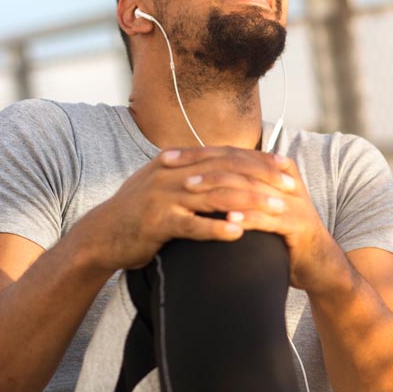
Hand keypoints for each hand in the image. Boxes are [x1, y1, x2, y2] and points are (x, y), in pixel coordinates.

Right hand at [76, 147, 287, 271]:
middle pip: (226, 170)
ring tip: (278, 210)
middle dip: (262, 177)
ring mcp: (163, 197)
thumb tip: (220, 170)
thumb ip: (190, 175)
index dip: (258, 160)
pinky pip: (192, 225)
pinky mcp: (157, 223)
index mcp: (176, 161)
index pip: (225, 155)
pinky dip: (216, 229)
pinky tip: (239, 234)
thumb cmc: (137, 215)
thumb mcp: (163, 185)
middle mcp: (171, 173)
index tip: (286, 167)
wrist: (101, 236)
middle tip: (291, 187)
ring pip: (215, 195)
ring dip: (250, 202)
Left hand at [156, 147, 349, 294]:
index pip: (230, 154)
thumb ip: (236, 192)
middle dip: (202, 165)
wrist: (319, 266)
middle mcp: (284, 180)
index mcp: (273, 169)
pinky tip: (227, 218)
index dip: (198, 154)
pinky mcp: (300, 225)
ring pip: (250, 188)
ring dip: (219, 187)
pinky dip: (248, 217)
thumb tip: (196, 180)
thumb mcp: (256, 209)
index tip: (167, 157)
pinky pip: (270, 218)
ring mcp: (294, 201)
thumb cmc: (282, 239)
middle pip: (237, 165)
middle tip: (173, 168)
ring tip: (191, 189)